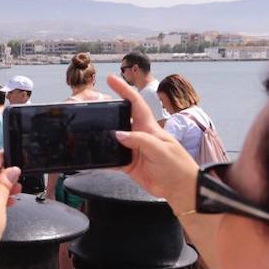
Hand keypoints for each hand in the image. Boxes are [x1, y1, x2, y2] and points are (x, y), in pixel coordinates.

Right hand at [104, 74, 199, 211]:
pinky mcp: (129, 164)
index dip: (124, 89)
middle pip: (120, 118)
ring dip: (103, 135)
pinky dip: (104, 158)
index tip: (111, 79)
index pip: (135, 103)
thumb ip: (139, 140)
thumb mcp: (160, 149)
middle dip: (108, 110)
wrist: (180, 189)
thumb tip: (118, 134)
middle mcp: (139, 136)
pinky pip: (113, 158)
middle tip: (92, 106)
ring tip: (88, 130)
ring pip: (114, 138)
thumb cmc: (177, 165)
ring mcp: (133, 150)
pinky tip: (95, 156)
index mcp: (149, 127)